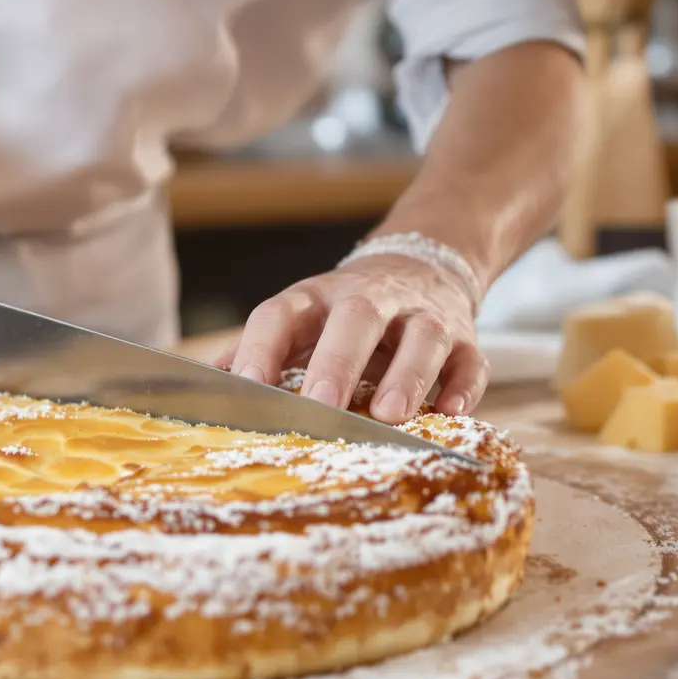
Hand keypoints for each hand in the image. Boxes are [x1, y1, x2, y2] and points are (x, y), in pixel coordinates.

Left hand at [215, 255, 488, 423]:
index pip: (281, 313)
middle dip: (339, 360)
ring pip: (422, 336)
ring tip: (390, 414)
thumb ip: (257, 351)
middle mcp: (370, 300)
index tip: (246, 384)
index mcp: (316, 299)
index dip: (261, 346)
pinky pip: (471, 359)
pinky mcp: (465, 336)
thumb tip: (206, 384)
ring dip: (408, 374)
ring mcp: (421, 316)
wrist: (423, 263)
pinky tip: (452, 412)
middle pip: (357, 317)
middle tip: (322, 404)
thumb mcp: (299, 320)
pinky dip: (465, 386)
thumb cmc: (344, 312)